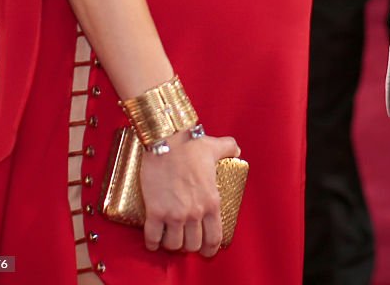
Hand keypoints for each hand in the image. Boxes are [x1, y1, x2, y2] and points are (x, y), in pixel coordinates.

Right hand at [140, 130, 239, 256]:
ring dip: (171, 244)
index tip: (205, 250)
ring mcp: (175, 214)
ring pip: (174, 245)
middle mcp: (195, 212)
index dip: (210, 249)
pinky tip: (153, 239)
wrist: (167, 139)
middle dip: (189, 245)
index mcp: (212, 201)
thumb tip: (237, 150)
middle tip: (184, 238)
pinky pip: (153, 238)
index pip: (214, 238)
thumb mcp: (214, 147)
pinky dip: (152, 243)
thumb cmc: (190, 144)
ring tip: (169, 236)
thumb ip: (229, 148)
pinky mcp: (155, 212)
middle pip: (193, 245)